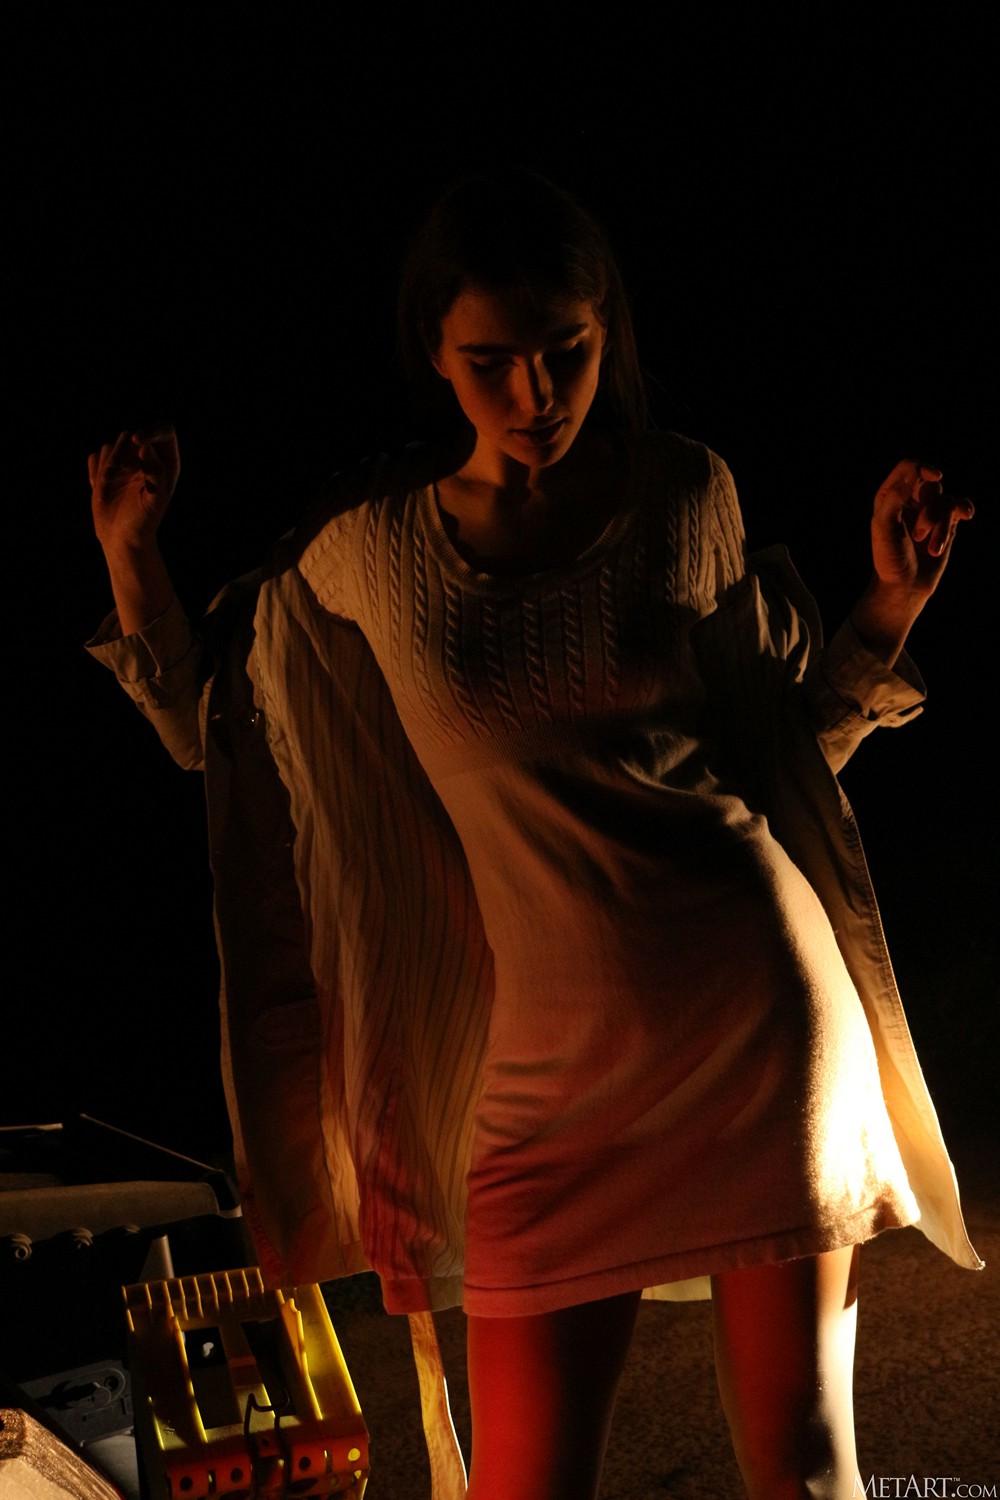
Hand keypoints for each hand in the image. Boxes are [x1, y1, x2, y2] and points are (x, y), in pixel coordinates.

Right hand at [88, 424, 180, 552]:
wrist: (122, 538)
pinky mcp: (105, 469)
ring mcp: (124, 463)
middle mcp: (146, 459)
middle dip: (122, 451)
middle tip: (117, 473)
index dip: (151, 431)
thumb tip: (145, 446)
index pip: (164, 431)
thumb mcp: (155, 500)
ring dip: (108, 462)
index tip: (137, 440)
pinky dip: (95, 470)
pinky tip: (103, 488)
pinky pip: (95, 456)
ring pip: (111, 444)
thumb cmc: (143, 522)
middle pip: (131, 434)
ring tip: (111, 483)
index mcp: (166, 463)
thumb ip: (155, 472)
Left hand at [870, 458, 974, 605]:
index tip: (934, 478)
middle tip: (919, 534)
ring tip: (932, 550)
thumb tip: (910, 477)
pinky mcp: (945, 523)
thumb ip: (893, 500)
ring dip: (941, 527)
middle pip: (931, 484)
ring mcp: (929, 511)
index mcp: (890, 496)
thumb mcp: (884, 529)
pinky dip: (964, 511)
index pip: (908, 467)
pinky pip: (960, 506)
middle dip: (930, 509)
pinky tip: (967, 515)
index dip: (922, 468)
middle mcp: (910, 499)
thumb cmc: (889, 559)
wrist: (905, 586)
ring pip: (946, 501)